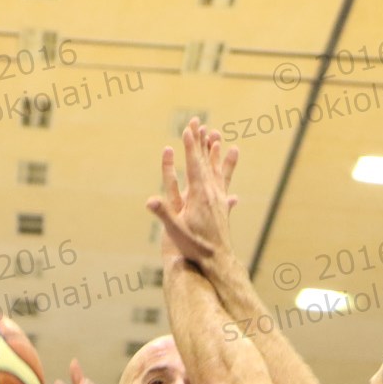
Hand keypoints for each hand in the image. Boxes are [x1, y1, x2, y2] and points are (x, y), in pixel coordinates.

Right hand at [147, 117, 238, 267]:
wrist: (218, 261)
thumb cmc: (195, 247)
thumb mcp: (176, 230)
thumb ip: (164, 214)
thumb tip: (150, 200)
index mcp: (200, 195)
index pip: (194, 165)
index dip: (190, 146)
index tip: (188, 129)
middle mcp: (212, 193)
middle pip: (206, 161)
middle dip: (200, 141)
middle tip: (199, 122)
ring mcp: (219, 198)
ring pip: (217, 169)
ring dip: (215, 151)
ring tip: (217, 136)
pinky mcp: (223, 205)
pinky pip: (225, 181)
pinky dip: (227, 168)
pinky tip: (232, 162)